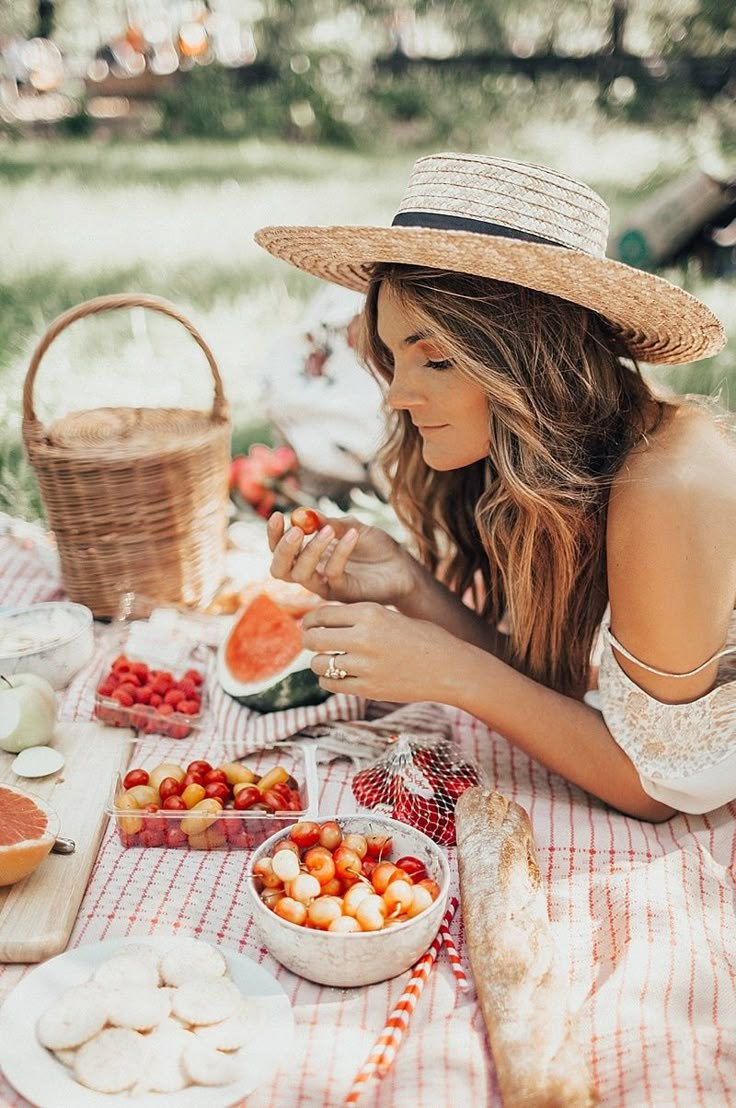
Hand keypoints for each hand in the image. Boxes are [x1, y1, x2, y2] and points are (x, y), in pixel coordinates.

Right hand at [267, 512, 417, 605]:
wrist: (403, 567)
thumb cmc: (377, 548)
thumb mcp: (353, 527)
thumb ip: (330, 522)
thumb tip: (304, 514)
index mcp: (309, 555)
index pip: (280, 550)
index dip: (274, 535)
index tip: (277, 516)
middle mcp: (312, 573)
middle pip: (280, 569)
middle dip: (283, 549)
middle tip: (295, 531)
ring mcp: (325, 586)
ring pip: (301, 576)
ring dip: (310, 550)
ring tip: (329, 530)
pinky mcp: (343, 593)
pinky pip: (332, 574)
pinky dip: (340, 552)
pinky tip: (355, 535)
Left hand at [302, 601, 458, 703]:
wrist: (449, 667)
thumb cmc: (422, 638)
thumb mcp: (389, 615)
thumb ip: (358, 617)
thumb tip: (322, 620)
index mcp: (369, 613)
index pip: (321, 614)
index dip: (310, 620)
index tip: (309, 625)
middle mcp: (364, 637)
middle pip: (314, 638)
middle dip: (309, 640)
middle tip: (312, 643)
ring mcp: (365, 665)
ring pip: (318, 664)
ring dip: (319, 663)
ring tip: (327, 662)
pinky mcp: (369, 688)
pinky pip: (331, 684)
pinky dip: (329, 680)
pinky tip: (337, 676)